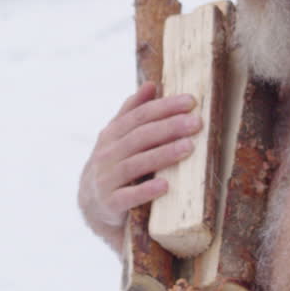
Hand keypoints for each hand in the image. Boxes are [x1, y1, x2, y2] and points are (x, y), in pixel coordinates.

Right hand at [78, 82, 201, 252]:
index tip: (191, 102)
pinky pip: (128, 197)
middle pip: (140, 137)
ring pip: (135, 164)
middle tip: (195, 123)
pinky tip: (165, 186)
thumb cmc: (114, 166)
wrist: (93, 206)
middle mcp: (106, 154)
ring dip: (163, 154)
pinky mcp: (109, 204)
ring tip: (188, 147)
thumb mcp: (118, 138)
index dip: (164, 107)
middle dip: (169, 128)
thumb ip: (133, 112)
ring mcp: (106, 179)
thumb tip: (151, 85)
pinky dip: (145, 191)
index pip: (139, 116)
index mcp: (111, 134)